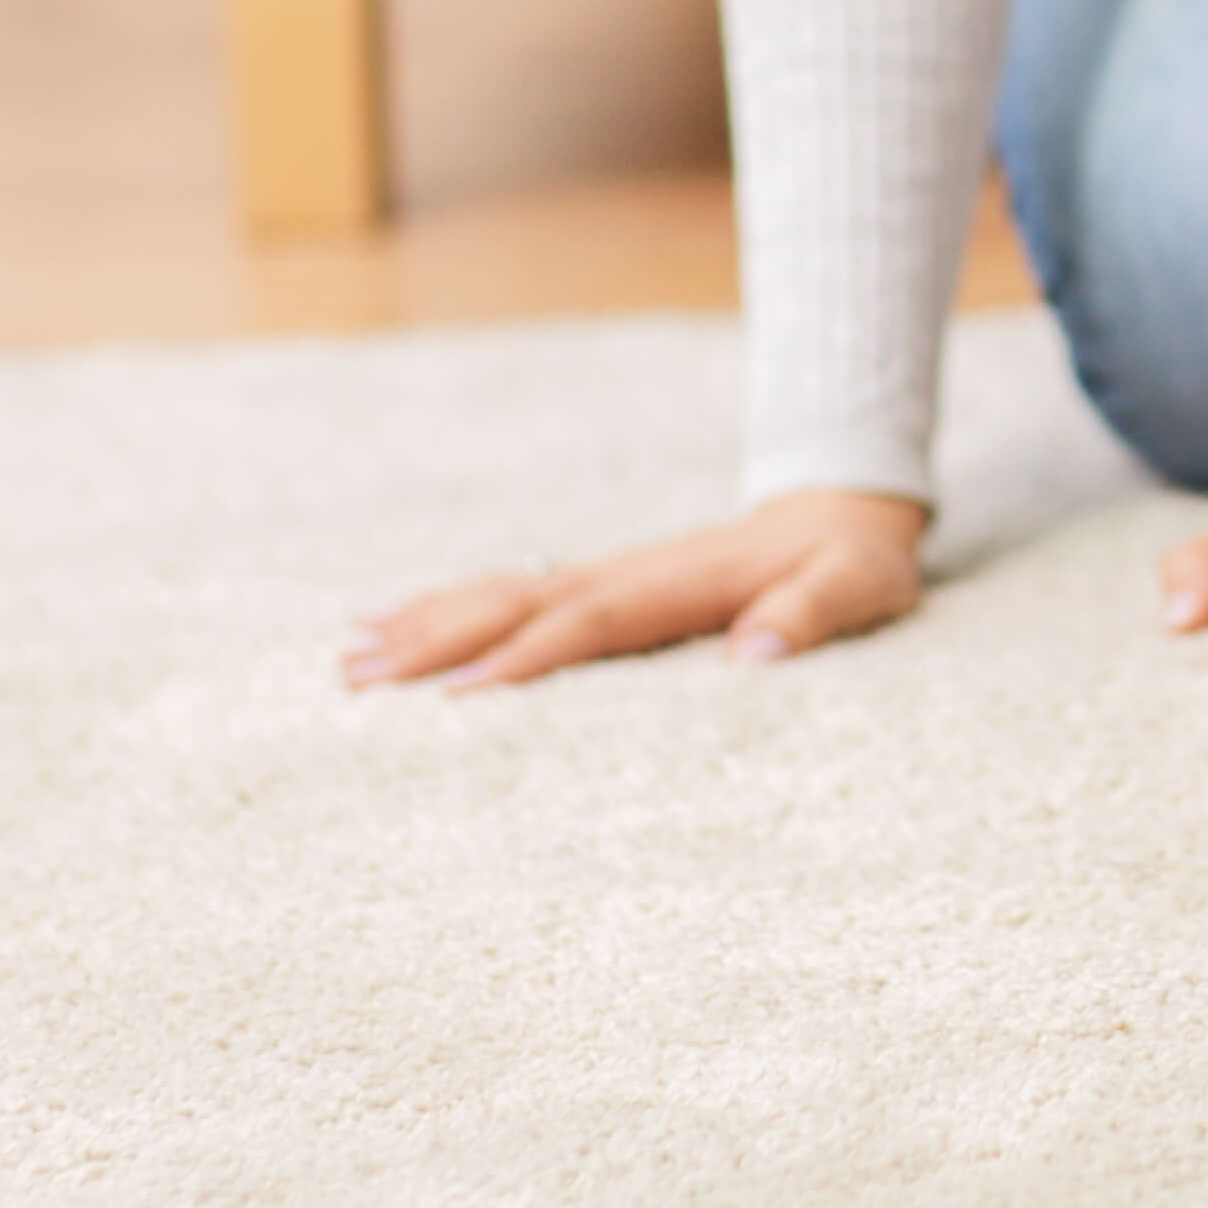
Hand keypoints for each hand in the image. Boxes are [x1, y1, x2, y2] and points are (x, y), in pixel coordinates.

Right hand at [341, 488, 927, 691]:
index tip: (461, 696)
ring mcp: (610, 575)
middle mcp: (629, 574)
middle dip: (440, 638)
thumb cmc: (855, 564)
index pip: (591, 622)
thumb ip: (813, 613)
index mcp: (679, 585)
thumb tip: (755, 652)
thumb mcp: (858, 587)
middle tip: (358, 676)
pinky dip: (453, 608)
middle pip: (519, 603)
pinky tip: (398, 626)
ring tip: (349, 658)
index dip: (528, 656)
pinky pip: (515, 594)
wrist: (845, 512)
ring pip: (503, 594)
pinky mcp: (605, 584)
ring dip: (428, 622)